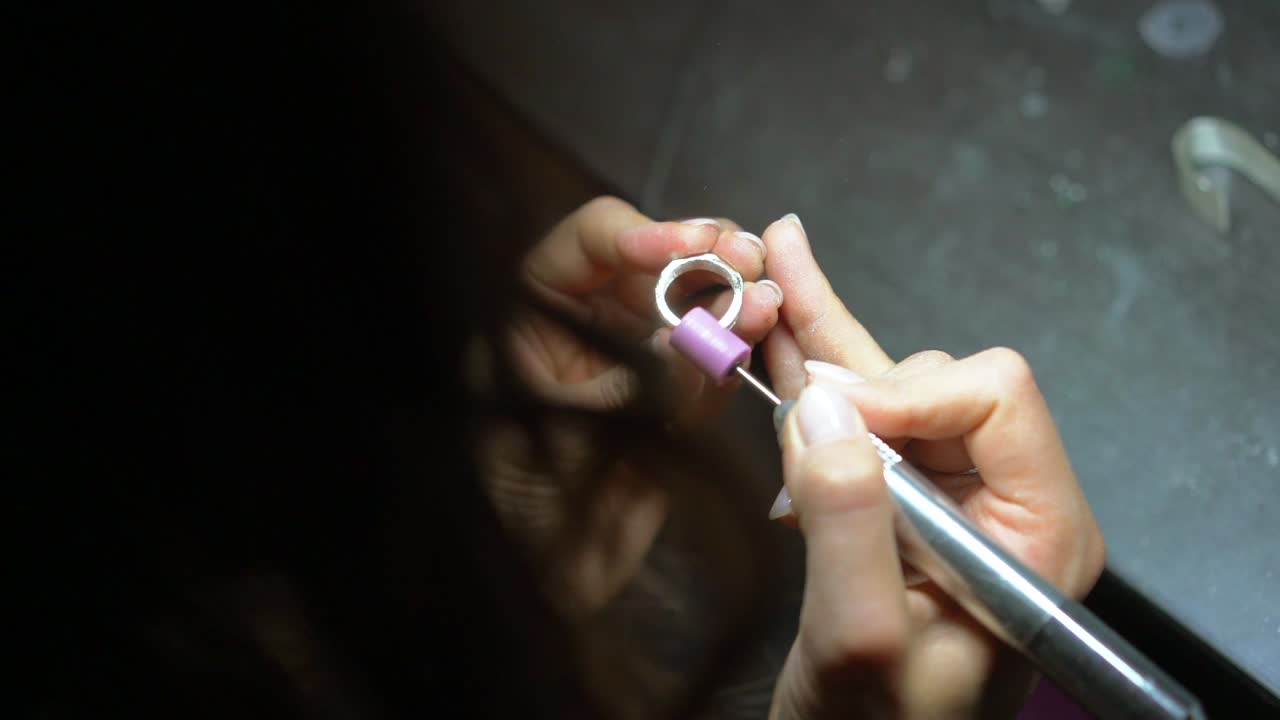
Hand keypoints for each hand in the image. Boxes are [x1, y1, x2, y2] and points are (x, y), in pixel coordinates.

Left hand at [483, 196, 781, 610]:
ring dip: (734, 298)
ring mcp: (631, 361)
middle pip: (654, 264)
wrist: (542, 588)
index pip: (591, 241)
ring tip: (769, 303)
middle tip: (752, 264)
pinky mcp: (669, 402)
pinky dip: (738, 351)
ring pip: (691, 307)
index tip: (695, 246)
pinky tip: (761, 337)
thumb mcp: (566, 437)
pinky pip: (709, 364)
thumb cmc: (517, 510)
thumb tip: (701, 341)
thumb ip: (635, 389)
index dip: (646, 234)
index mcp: (533, 314)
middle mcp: (585, 325)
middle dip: (706, 258)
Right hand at [759, 214, 1104, 717]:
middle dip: (857, 369)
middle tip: (774, 304)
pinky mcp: (901, 505)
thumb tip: (824, 407)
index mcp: (1038, 533)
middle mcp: (1004, 503)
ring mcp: (952, 501)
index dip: (907, 393)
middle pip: (941, 384)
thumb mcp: (861, 640)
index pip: (995, 399)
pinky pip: (860, 420)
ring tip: (772, 285)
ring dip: (827, 352)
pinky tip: (787, 324)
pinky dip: (818, 373)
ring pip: (894, 390)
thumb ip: (849, 526)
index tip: (826, 416)